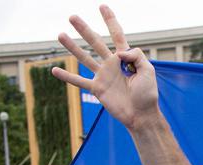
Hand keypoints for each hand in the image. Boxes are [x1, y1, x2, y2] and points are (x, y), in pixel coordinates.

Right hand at [51, 6, 159, 130]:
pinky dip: (66, 76)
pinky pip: (79, 81)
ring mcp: (102, 75)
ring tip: (60, 34)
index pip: (117, 35)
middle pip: (95, 42)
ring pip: (84, 57)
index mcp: (125, 58)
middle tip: (72, 16)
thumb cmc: (148, 94)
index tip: (102, 6)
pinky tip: (53, 70)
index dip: (110, 21)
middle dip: (84, 29)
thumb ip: (137, 56)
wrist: (141, 115)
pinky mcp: (96, 88)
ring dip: (72, 47)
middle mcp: (111, 64)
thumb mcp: (148, 71)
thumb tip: (120, 51)